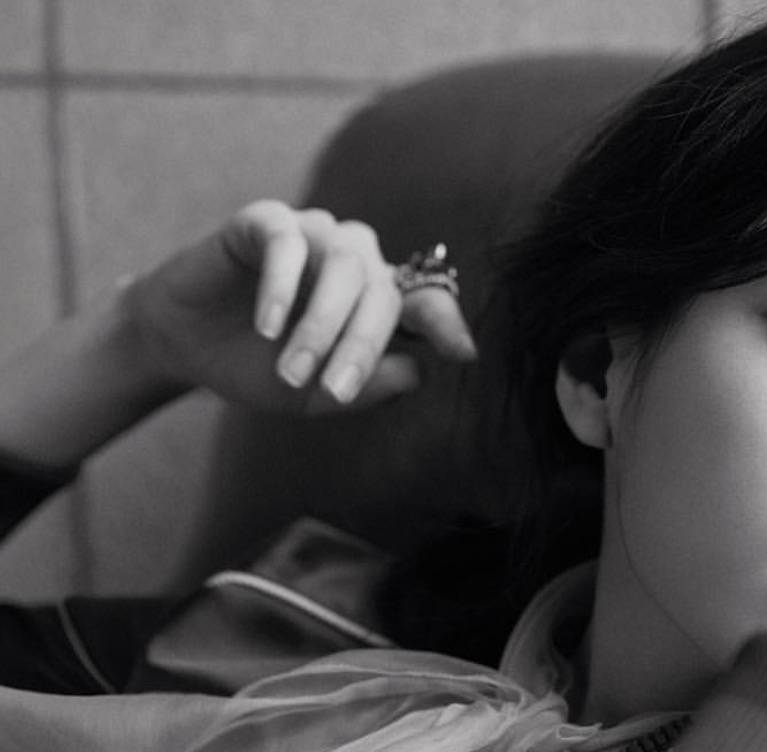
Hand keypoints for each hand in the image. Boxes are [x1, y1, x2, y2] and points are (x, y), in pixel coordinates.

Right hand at [118, 200, 475, 412]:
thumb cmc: (257, 368)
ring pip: (345, 268)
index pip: (427, 303)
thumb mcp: (313, 394)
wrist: (183, 346)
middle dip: (360, 347)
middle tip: (333, 389)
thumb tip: (418, 372)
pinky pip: (288, 242)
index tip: (463, 354)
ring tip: (290, 369)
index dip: (447, 324)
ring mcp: (315, 235)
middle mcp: (356, 261)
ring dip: (321, 325)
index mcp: (377, 300)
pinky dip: (282, 286)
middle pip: (384, 294)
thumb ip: (365, 386)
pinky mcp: (267, 220)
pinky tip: (267, 325)